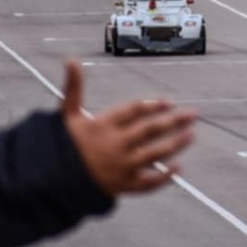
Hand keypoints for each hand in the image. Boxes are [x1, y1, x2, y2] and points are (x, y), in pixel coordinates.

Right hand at [59, 61, 194, 195]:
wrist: (53, 181)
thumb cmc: (63, 144)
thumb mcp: (67, 114)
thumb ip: (74, 87)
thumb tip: (70, 59)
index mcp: (103, 125)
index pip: (133, 111)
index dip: (151, 105)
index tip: (168, 102)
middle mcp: (115, 145)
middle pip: (150, 130)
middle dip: (173, 121)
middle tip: (193, 114)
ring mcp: (121, 167)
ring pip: (154, 154)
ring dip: (175, 144)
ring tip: (191, 134)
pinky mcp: (123, 186)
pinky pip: (149, 182)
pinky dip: (165, 175)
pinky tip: (179, 166)